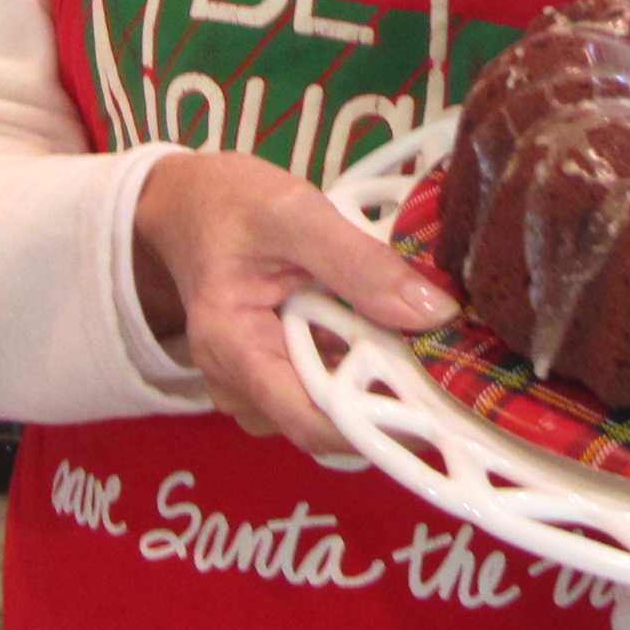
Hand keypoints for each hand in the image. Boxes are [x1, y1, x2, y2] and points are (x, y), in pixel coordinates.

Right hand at [132, 148, 456, 457]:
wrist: (187, 203)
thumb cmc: (230, 203)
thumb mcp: (295, 212)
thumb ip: (360, 262)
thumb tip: (433, 312)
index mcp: (232, 348)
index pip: (309, 420)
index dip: (375, 425)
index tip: (436, 413)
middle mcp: (235, 385)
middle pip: (323, 424)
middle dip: (385, 403)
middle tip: (442, 369)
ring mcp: (251, 387)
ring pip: (326, 413)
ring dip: (374, 387)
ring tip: (417, 348)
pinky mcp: (269, 376)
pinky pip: (321, 391)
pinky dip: (357, 372)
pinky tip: (386, 340)